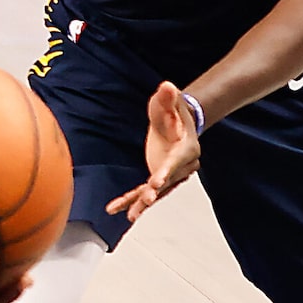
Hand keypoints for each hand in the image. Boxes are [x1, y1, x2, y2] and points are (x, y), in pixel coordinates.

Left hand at [105, 78, 200, 221]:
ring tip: (131, 215)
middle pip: (167, 181)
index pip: (176, 161)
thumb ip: (168, 96)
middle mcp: (182, 165)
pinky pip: (143, 191)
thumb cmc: (174, 110)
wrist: (178, 120)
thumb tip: (167, 86)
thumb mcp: (169, 100)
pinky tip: (115, 209)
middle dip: (155, 192)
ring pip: (156, 191)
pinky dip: (130, 200)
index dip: (167, 172)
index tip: (157, 182)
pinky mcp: (157, 178)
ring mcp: (169, 173)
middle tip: (145, 201)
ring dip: (143, 203)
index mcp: (187, 147)